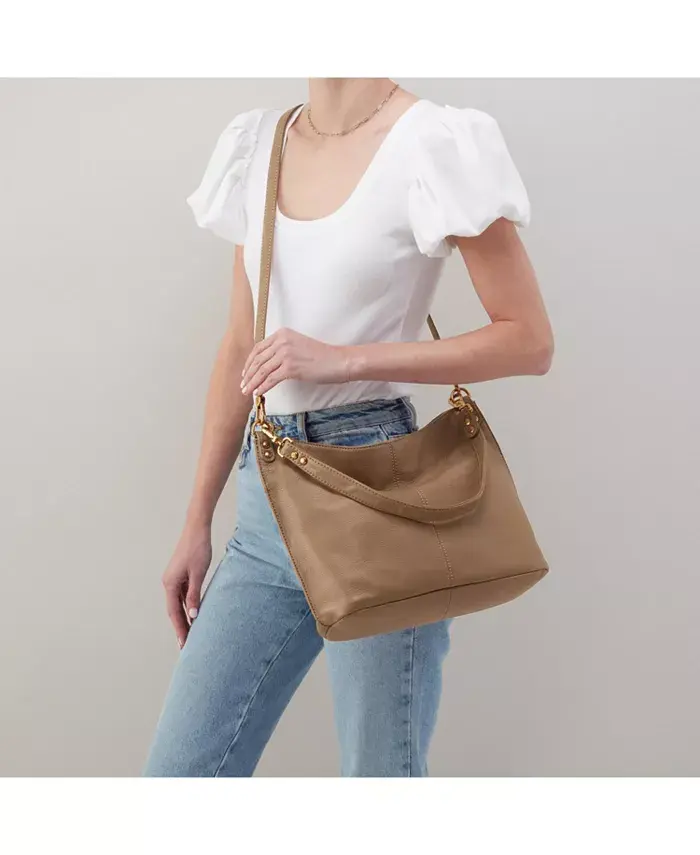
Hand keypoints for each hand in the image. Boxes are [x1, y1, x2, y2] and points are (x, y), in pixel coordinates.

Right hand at [161, 525, 211, 648]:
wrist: (197, 529)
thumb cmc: (198, 549)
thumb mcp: (198, 573)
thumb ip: (194, 595)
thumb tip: (192, 616)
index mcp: (170, 584)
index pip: (174, 612)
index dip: (179, 629)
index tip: (184, 644)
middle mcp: (169, 583)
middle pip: (174, 610)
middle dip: (180, 627)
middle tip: (186, 645)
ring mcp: (174, 579)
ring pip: (178, 604)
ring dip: (184, 618)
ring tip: (191, 634)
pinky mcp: (181, 575)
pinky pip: (182, 595)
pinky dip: (187, 607)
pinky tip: (193, 614)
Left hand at [240, 328, 351, 396]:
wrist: (338, 361)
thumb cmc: (322, 356)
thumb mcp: (298, 346)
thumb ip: (283, 350)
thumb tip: (268, 364)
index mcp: (282, 333)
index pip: (258, 348)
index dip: (249, 362)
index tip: (245, 373)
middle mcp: (282, 341)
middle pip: (257, 360)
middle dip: (248, 374)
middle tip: (243, 385)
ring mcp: (285, 353)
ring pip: (262, 370)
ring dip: (252, 382)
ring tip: (247, 392)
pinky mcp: (290, 367)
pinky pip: (271, 379)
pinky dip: (262, 387)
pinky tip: (258, 393)